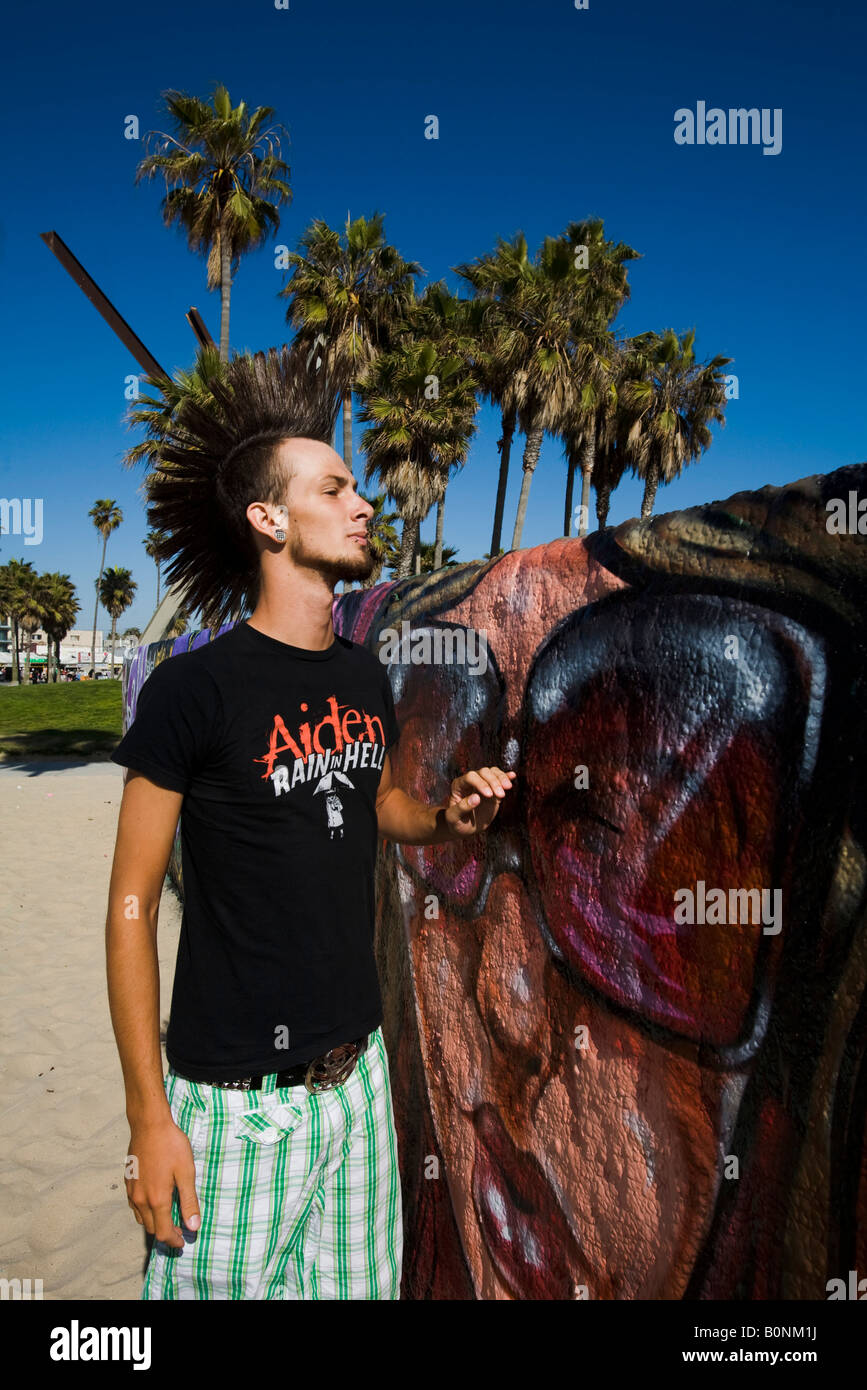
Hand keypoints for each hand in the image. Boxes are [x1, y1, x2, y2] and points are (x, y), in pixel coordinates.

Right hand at [126, 1117, 200, 1249]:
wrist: (149, 1125)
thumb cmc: (171, 1146)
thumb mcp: (186, 1172)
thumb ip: (189, 1201)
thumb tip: (193, 1226)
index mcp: (157, 1199)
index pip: (163, 1232)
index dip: (174, 1241)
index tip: (184, 1242)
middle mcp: (140, 1199)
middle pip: (151, 1228)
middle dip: (166, 1233)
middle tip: (180, 1230)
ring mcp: (131, 1191)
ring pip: (141, 1218)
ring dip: (154, 1223)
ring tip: (169, 1218)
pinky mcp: (127, 1182)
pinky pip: (134, 1206)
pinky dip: (145, 1211)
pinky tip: (155, 1201)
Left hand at [444, 766, 516, 837]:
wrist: (464, 827)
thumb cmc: (456, 822)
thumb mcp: (454, 818)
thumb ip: (462, 807)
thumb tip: (476, 798)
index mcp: (459, 785)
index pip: (471, 777)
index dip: (481, 783)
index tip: (489, 795)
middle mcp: (470, 781)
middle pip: (484, 772)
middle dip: (493, 782)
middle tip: (501, 795)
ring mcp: (483, 783)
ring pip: (493, 772)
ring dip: (501, 778)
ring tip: (508, 788)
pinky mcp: (493, 789)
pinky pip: (499, 779)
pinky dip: (506, 776)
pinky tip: (512, 776)